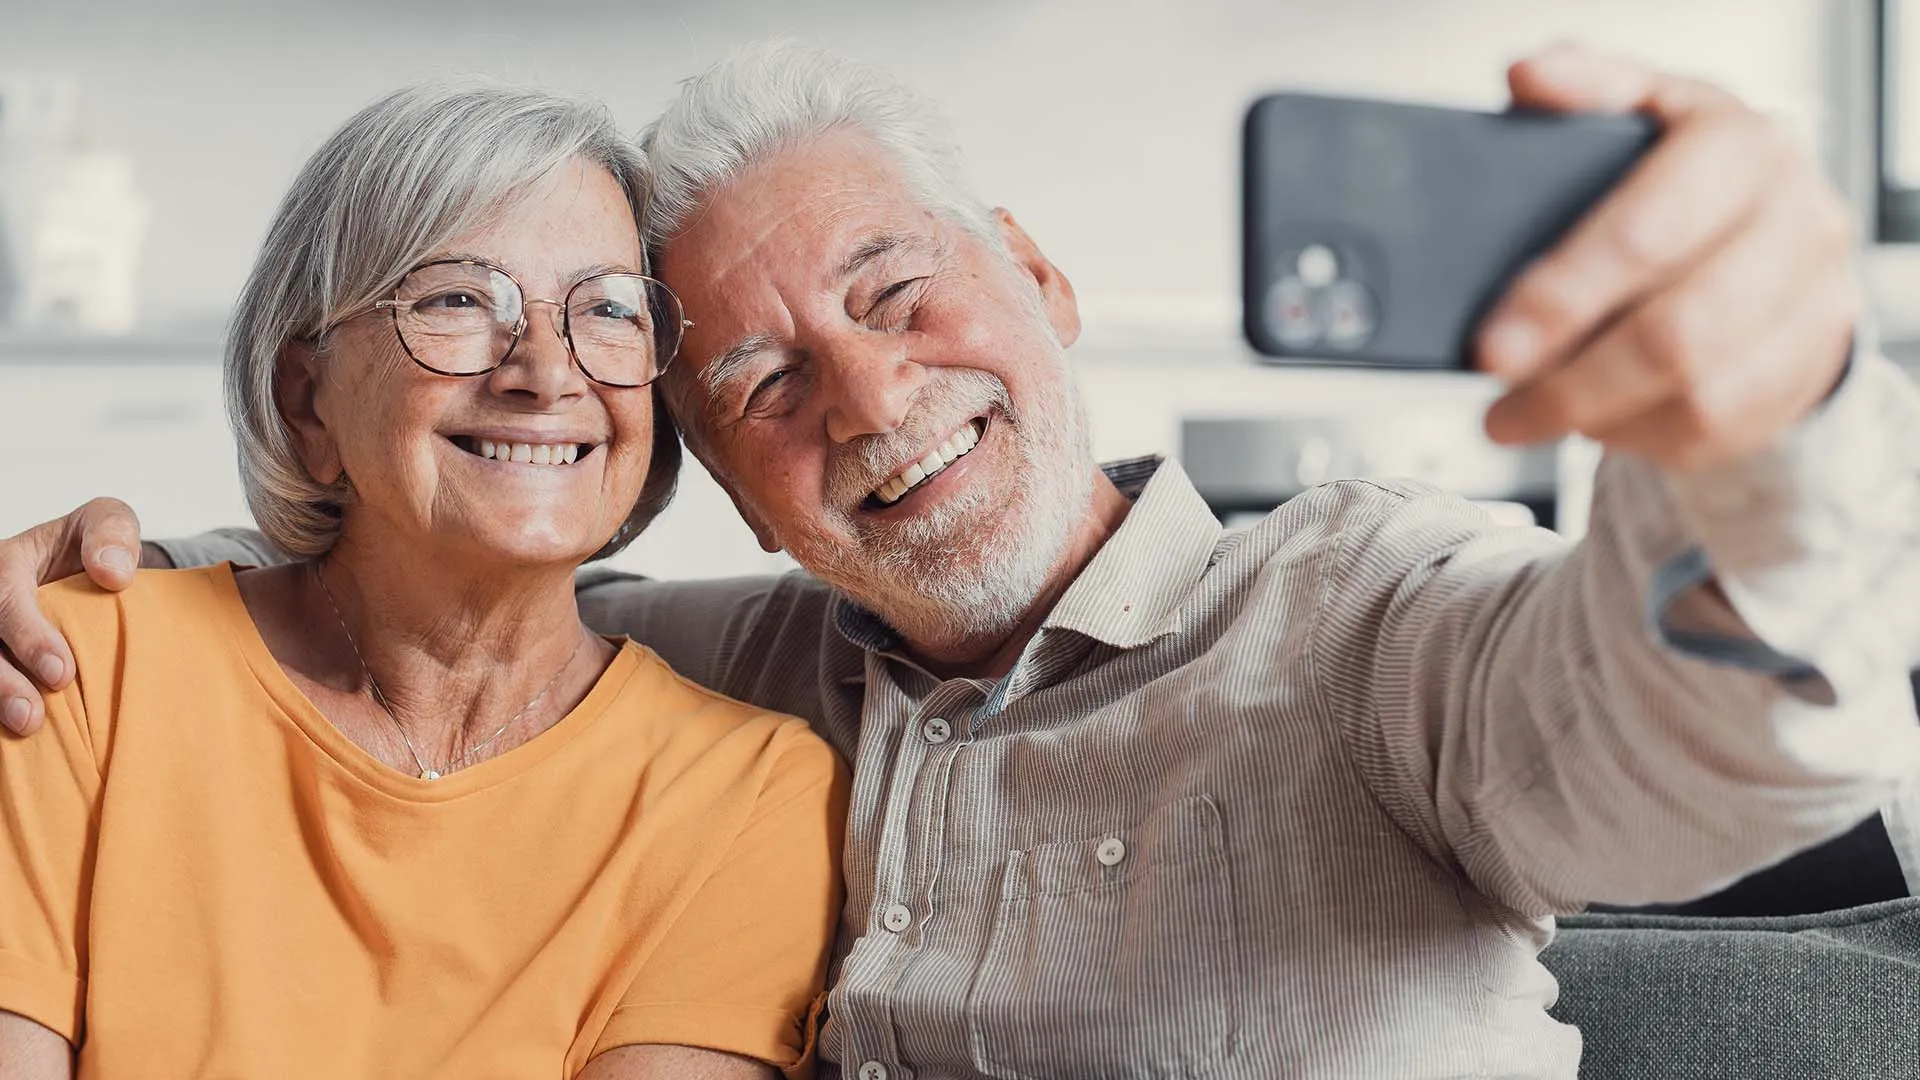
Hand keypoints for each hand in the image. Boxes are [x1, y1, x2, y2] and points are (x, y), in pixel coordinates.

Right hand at [0, 499, 148, 735]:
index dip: (27, 636)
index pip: (3, 595)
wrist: (91, 575)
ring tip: (25, 727)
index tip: (63, 671)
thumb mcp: (108, 524)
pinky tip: (18, 739)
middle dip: (1, 680)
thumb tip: (113, 573)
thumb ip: (112, 535)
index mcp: (7, 564)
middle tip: (32, 714)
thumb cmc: (95, 550)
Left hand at [1476, 44, 1857, 470]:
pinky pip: (1716, 430)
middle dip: (1570, 381)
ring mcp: (1813, 305)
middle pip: (1677, 331)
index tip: (1491, 345)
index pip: (1647, 233)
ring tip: (1528, 416)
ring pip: (1698, 394)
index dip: (1562, 296)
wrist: (1784, 229)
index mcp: (1746, 149)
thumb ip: (1586, 88)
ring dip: (1597, 417)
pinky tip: (1595, 420)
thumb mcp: (1645, 111)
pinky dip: (1640, 437)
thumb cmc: (1693, 175)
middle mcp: (1796, 225)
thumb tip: (1528, 78)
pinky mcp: (1806, 371)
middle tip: (1499, 405)